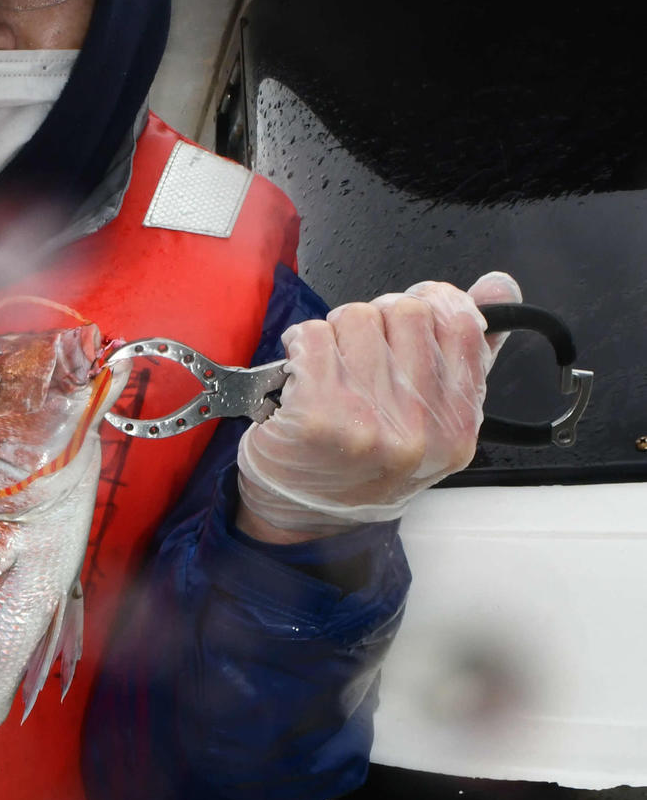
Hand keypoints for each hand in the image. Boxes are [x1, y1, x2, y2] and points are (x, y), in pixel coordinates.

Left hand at [236, 272, 521, 541]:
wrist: (303, 514)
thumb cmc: (362, 463)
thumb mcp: (432, 421)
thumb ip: (468, 353)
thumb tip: (499, 285)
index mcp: (458, 425)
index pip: (462, 324)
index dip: (431, 301)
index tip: (404, 315)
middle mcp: (421, 429)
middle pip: (406, 311)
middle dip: (376, 318)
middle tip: (357, 352)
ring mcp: (370, 423)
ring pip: (357, 316)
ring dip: (336, 332)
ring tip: (329, 368)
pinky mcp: (319, 416)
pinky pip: (313, 335)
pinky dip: (300, 345)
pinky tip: (300, 375)